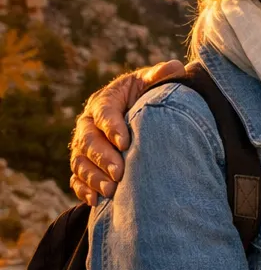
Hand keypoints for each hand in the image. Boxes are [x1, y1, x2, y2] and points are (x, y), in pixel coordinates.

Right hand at [69, 60, 184, 202]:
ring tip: (111, 190)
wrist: (140, 115)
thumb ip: (163, 75)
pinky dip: (83, 189)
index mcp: (105, 100)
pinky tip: (96, 201)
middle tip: (119, 172)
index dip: (112, 127)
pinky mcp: (84, 164)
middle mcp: (88, 123)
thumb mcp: (155, 82)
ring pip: (80, 162)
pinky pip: (76, 178)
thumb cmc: (149, 96)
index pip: (104, 112)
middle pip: (88, 140)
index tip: (125, 142)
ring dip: (93, 177)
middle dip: (102, 157)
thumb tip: (174, 68)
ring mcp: (83, 145)